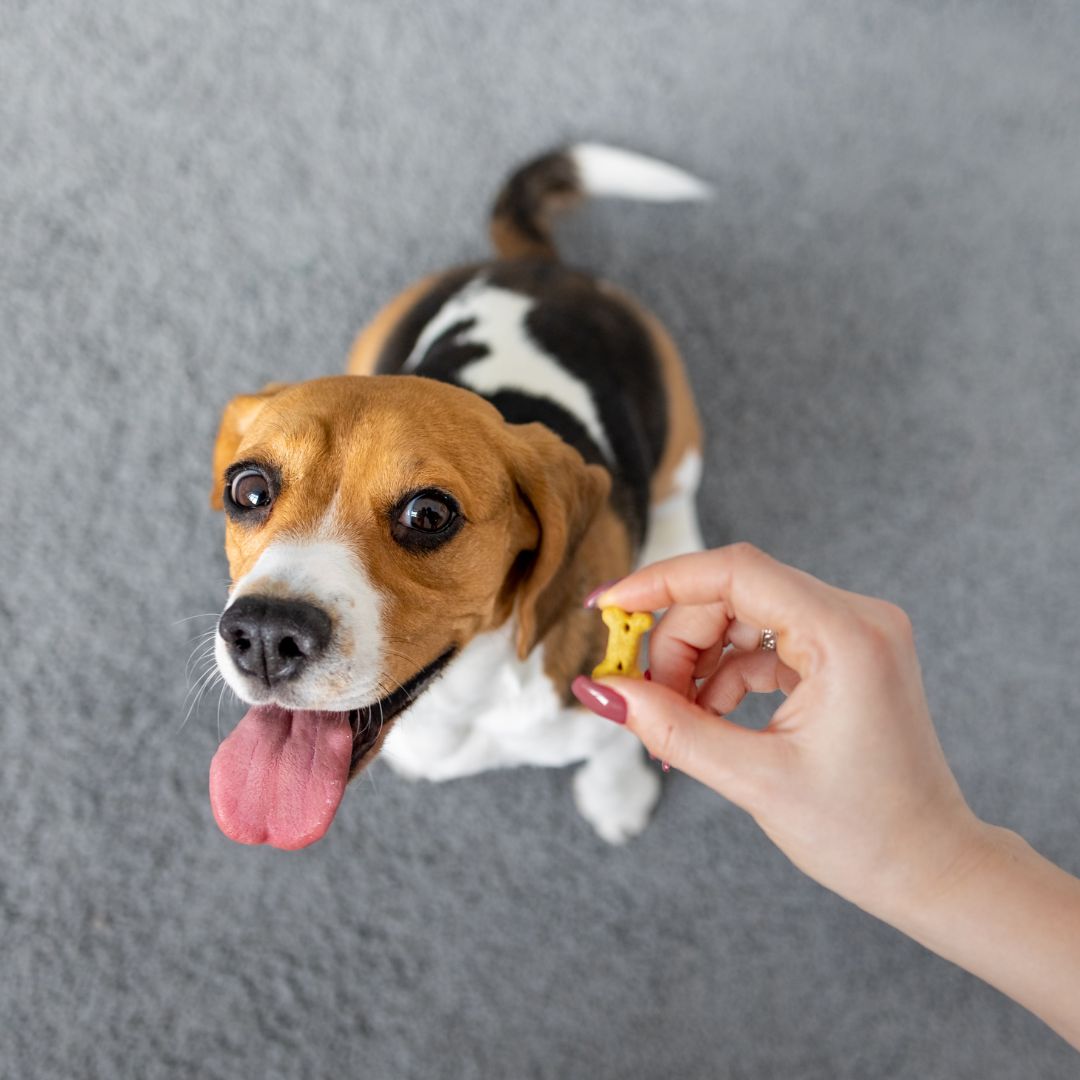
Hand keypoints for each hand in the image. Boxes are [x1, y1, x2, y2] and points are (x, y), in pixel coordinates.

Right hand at [575, 543, 993, 918]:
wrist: (930, 868)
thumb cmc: (862, 833)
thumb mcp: (753, 778)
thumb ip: (668, 725)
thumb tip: (598, 691)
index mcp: (846, 635)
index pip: (736, 571)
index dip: (660, 581)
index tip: (607, 606)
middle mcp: (856, 616)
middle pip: (732, 593)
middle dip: (678, 643)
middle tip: (646, 701)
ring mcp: (853, 631)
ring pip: (743, 613)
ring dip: (698, 659)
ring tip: (679, 719)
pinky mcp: (844, 652)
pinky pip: (765, 639)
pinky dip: (727, 672)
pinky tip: (710, 716)